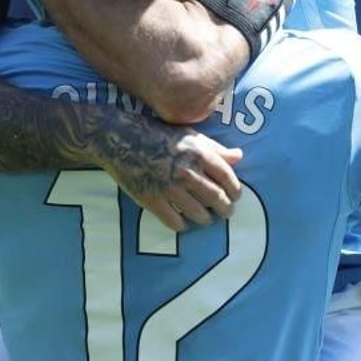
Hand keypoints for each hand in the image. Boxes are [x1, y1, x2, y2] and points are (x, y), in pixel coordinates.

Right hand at [99, 128, 242, 232]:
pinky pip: (175, 222)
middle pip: (217, 200)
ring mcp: (169, 188)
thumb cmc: (158, 135)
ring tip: (205, 218)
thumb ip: (215, 148)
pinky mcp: (152, 200)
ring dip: (206, 220)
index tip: (235, 196)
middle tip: (225, 213)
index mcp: (199, 154)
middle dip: (225, 210)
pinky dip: (183, 225)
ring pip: (199, 215)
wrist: (120, 139)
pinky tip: (183, 221)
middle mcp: (187, 172)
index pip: (228, 179)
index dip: (235, 191)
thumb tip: (239, 156)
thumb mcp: (190, 136)